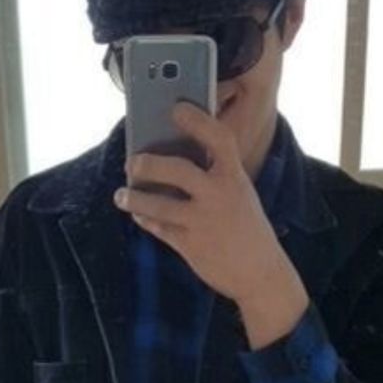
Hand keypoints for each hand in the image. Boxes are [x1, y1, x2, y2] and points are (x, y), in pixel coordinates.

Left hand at [113, 101, 289, 302]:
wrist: (260, 273)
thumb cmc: (247, 229)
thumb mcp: (240, 195)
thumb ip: (215, 177)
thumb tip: (174, 159)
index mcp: (235, 177)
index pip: (218, 138)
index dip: (197, 120)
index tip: (177, 108)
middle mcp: (219, 196)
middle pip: (176, 169)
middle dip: (148, 164)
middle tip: (132, 163)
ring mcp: (203, 222)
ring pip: (158, 203)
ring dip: (134, 197)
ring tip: (121, 195)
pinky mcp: (191, 246)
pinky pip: (159, 228)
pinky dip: (146, 219)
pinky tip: (139, 214)